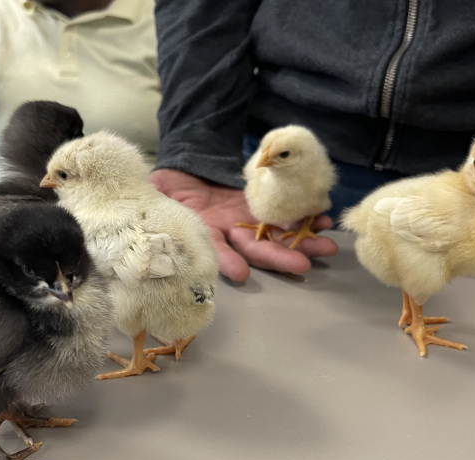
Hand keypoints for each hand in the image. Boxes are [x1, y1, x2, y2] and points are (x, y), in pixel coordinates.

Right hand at [150, 169, 337, 281]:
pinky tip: (323, 220)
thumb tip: (147, 205)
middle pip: (255, 249)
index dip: (226, 261)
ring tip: (327, 246)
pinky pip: (282, 214)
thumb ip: (154, 205)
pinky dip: (303, 217)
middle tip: (303, 265)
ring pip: (275, 236)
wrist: (179, 171)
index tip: (241, 273)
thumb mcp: (153, 194)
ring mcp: (244, 222)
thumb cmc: (161, 189)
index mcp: (198, 235)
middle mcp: (226, 235)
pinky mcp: (257, 206)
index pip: (213, 250)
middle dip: (279, 257)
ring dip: (301, 242)